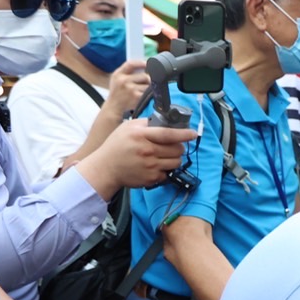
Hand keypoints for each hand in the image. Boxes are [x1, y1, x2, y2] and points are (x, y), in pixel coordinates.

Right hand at [77, 118, 197, 191]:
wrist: (105, 168)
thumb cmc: (116, 146)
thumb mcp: (128, 127)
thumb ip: (146, 123)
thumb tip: (165, 121)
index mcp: (140, 135)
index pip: (168, 134)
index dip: (183, 134)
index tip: (193, 133)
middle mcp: (147, 150)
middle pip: (177, 149)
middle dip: (178, 147)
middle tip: (171, 146)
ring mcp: (150, 166)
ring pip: (176, 162)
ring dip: (174, 158)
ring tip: (163, 155)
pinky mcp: (152, 178)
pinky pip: (168, 173)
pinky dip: (165, 169)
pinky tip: (155, 165)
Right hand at [101, 60, 151, 118]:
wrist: (114, 106)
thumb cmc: (117, 91)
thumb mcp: (116, 78)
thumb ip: (127, 72)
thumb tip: (144, 65)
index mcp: (118, 74)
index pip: (131, 64)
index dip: (141, 63)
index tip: (147, 63)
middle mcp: (123, 80)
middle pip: (144, 76)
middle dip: (148, 80)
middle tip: (146, 83)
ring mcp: (130, 89)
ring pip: (148, 85)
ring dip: (149, 87)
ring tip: (142, 90)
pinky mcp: (137, 97)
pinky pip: (148, 93)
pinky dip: (148, 94)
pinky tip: (143, 95)